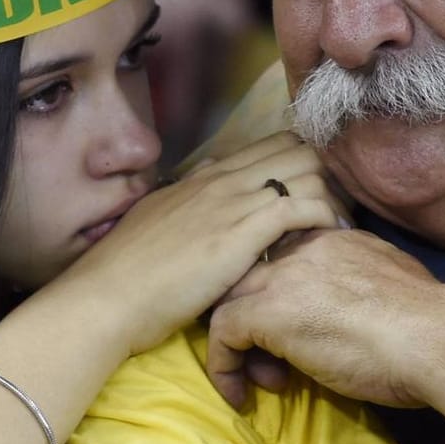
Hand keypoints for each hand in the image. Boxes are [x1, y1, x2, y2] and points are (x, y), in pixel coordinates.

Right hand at [56, 132, 346, 354]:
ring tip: (338, 228)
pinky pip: (302, 205)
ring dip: (332, 197)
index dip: (302, 165)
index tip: (316, 194)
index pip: (271, 146)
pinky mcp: (242, 231)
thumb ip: (186, 204)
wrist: (107, 296)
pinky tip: (328, 239)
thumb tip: (203, 188)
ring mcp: (232, 201)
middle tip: (337, 211)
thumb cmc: (128, 273)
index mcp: (204, 177)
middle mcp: (221, 179)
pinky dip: (325, 218)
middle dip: (327, 176)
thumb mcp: (158, 222)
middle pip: (298, 149)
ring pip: (307, 170)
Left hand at [207, 228, 444, 409]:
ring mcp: (283, 276)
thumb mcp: (392, 284)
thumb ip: (362, 285)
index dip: (281, 294)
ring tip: (266, 380)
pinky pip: (223, 332)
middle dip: (254, 318)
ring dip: (238, 344)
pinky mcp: (268, 311)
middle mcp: (303, 247)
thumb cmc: (428, 325)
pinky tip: (240, 396)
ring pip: (229, 300)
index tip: (297, 331)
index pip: (284, 256)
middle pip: (250, 275)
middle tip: (277, 361)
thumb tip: (358, 309)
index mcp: (334, 238)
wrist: (434, 339)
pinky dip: (223, 366)